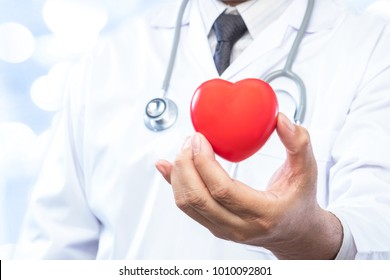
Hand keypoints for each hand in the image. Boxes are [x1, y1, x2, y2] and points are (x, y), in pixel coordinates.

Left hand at [156, 113, 342, 258]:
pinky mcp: (213, 226)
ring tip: (184, 149)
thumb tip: (281, 120)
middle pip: (198, 198)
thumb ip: (298, 143)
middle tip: (190, 139)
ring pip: (187, 204)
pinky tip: (167, 167)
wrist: (294, 232)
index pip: (222, 191)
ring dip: (178, 173)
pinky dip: (173, 184)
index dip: (204, 162)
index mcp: (263, 213)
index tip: (199, 138)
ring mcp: (223, 229)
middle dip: (186, 164)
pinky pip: (187, 206)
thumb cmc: (300, 202)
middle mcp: (239, 226)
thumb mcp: (307, 171)